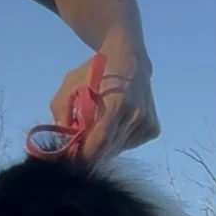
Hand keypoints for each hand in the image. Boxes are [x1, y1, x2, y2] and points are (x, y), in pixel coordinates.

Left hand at [50, 38, 158, 159]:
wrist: (129, 58)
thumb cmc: (96, 70)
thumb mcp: (71, 83)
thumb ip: (61, 110)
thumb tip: (62, 139)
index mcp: (116, 103)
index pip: (99, 141)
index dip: (84, 154)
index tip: (71, 157)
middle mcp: (135, 116)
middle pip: (109, 149)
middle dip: (92, 151)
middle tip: (79, 145)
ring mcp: (147, 124)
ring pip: (119, 149)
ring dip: (105, 145)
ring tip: (98, 128)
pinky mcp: (153, 129)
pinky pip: (130, 144)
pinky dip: (118, 141)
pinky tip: (115, 125)